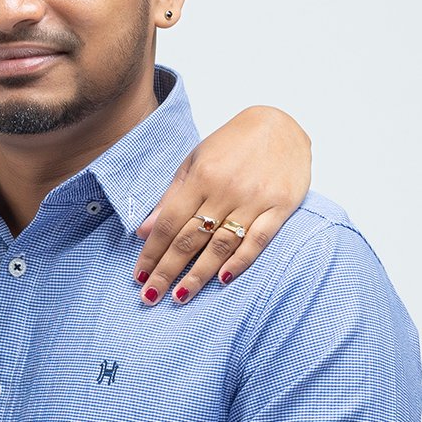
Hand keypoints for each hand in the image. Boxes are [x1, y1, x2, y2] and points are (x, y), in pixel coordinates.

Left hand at [134, 105, 310, 305]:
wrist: (282, 124)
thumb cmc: (232, 144)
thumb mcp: (195, 161)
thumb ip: (171, 197)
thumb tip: (144, 231)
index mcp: (201, 177)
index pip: (169, 223)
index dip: (152, 251)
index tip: (139, 275)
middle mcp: (226, 189)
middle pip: (191, 239)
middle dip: (168, 271)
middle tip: (150, 296)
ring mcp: (255, 199)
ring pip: (221, 245)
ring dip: (198, 275)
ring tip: (179, 296)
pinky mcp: (281, 206)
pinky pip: (258, 240)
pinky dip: (240, 261)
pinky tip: (222, 279)